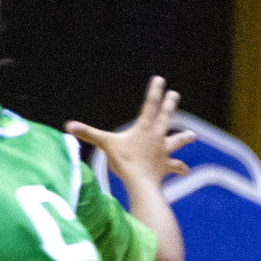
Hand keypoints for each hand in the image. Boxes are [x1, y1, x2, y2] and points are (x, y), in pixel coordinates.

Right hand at [64, 76, 195, 185]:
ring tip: (192, 135)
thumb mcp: (105, 145)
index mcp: (144, 128)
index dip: (154, 91)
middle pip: (166, 116)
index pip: (149, 105)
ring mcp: (164, 150)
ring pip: (177, 141)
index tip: (160, 79)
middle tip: (174, 94)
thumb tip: (68, 126)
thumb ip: (88, 134)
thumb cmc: (124, 161)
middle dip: (170, 104)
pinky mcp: (166, 165)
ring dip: (184, 137)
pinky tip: (186, 171)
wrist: (141, 181)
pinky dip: (181, 169)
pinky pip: (176, 167)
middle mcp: (157, 136)